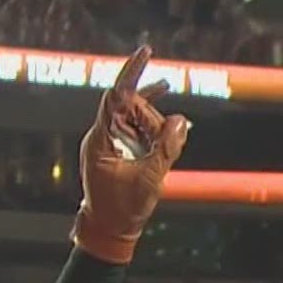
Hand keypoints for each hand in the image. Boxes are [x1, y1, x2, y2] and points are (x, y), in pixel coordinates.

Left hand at [74, 47, 188, 263]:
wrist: (108, 231)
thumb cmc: (122, 209)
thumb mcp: (150, 178)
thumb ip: (166, 148)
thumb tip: (182, 120)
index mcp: (101, 140)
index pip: (115, 97)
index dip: (132, 73)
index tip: (146, 51)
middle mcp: (102, 136)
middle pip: (130, 105)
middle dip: (152, 114)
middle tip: (164, 137)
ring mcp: (110, 142)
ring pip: (137, 117)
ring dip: (155, 126)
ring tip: (164, 144)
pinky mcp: (118, 149)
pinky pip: (137, 129)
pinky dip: (153, 127)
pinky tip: (171, 123)